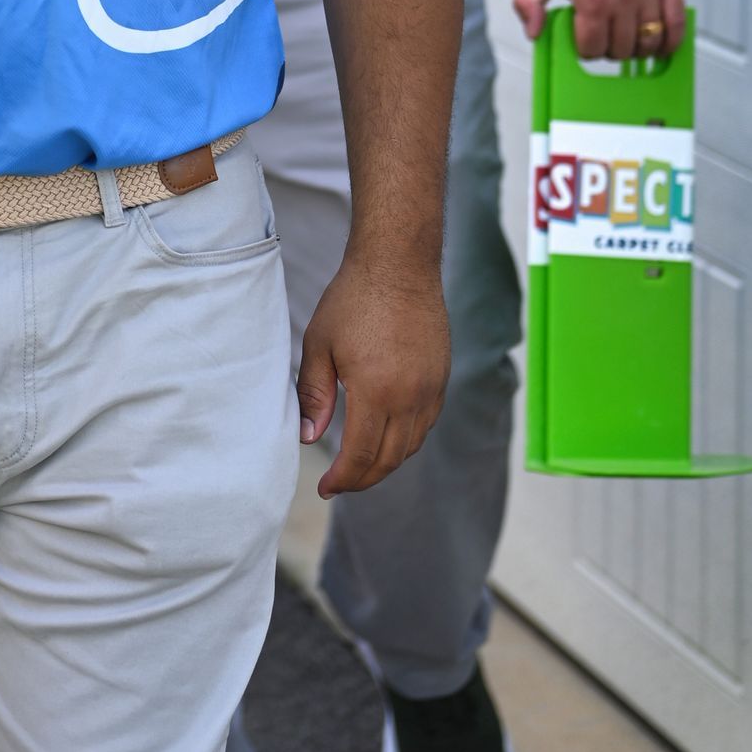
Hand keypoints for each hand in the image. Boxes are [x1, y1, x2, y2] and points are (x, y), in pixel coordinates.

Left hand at [298, 253, 450, 496]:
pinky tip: (386, 437)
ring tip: (360, 465)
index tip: (325, 488)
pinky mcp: (441, 377)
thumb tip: (310, 438)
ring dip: (385, 463)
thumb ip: (314, 395)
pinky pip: (426, 424)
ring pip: (411, 445)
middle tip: (339, 484)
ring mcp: (431, 388)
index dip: (342, 479)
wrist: (398, 263)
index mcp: (377, 392)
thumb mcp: (320, 344)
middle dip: (362, 479)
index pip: (361, 456)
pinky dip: (406, 440)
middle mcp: (411, 397)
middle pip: (389, 460)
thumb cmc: (353, 299)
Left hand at [513, 0, 684, 61]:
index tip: (582, 37)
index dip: (584, 48)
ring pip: (649, 43)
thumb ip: (528, 2)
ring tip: (625, 36)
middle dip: (608, 49)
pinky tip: (659, 43)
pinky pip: (678, 26)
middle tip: (602, 34)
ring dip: (636, 48)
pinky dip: (670, 42)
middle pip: (620, 50)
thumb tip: (535, 32)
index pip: (592, 49)